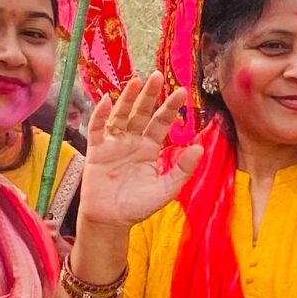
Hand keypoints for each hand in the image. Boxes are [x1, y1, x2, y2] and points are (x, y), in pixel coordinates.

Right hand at [78, 73, 202, 229]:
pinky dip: (100, 116)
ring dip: (127, 98)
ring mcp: (113, 143)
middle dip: (149, 95)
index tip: (181, 92)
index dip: (170, 107)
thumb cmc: (138, 206)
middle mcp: (132, 141)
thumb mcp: (166, 188)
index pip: (161, 122)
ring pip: (121, 115)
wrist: (111, 221)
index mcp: (150, 147)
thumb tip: (199, 148)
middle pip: (141, 112)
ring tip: (135, 81)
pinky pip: (97, 129)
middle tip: (157, 76)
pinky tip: (106, 101)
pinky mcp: (96, 150)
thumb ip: (182, 169)